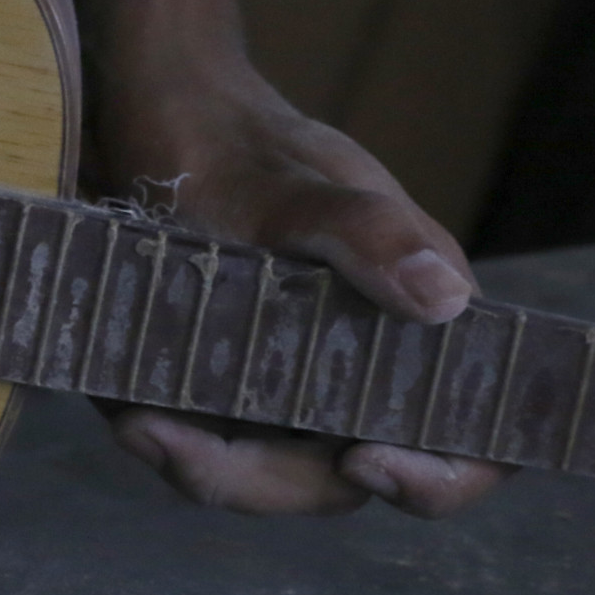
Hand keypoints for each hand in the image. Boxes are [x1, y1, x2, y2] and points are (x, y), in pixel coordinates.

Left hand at [90, 50, 512, 518]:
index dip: (435, 478)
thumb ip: (368, 234)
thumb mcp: (294, 187)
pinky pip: (209, 442)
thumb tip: (447, 300)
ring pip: (268, 473)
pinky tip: (127, 409)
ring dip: (206, 466)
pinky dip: (170, 436)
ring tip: (139, 422)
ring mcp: (289, 380)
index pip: (467, 437)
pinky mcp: (222, 382)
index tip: (366, 462)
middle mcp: (361, 365)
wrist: (149, 113)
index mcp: (416, 325)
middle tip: (178, 443)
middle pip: (343, 479)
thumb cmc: (235, 141)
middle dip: (267, 480)